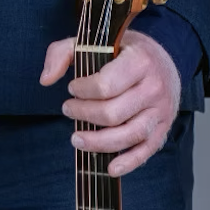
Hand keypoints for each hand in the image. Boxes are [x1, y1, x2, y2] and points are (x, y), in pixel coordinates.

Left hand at [40, 30, 180, 177]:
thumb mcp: (94, 41)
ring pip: (129, 135)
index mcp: (139, 61)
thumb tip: (45, 80)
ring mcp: (161, 110)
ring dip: (98, 142)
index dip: (82, 91)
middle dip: (83, 115)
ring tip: (76, 139)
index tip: (72, 88)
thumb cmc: (123, 52)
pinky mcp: (163, 128)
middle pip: (113, 113)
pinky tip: (109, 168)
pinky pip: (146, 150)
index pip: (105, 86)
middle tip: (68, 109)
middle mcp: (154, 87)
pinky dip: (128, 163)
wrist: (163, 61)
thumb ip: (62, 53)